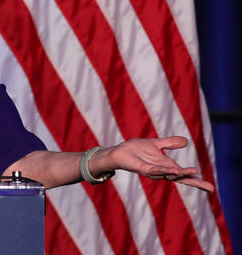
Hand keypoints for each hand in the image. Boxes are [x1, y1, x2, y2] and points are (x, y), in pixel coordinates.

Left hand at [99, 136, 213, 191]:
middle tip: (210, 188)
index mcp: (166, 166)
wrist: (119, 151)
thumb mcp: (156, 144)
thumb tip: (186, 141)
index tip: (212, 189)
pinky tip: (173, 170)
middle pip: (181, 179)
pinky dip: (164, 170)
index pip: (185, 175)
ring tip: (194, 172)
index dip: (197, 181)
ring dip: (181, 173)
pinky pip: (155, 170)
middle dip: (195, 183)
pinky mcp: (142, 169)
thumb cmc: (136, 149)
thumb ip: (170, 143)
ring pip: (170, 174)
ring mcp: (153, 171)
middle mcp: (162, 171)